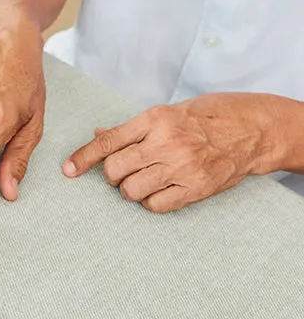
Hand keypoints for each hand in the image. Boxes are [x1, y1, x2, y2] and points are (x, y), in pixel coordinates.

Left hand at [62, 93, 278, 212]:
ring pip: (131, 191)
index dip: (83, 158)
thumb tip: (98, 136)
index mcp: (154, 119)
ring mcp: (182, 167)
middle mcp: (166, 143)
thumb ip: (131, 128)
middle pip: (115, 170)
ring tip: (143, 179)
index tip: (68, 170)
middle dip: (111, 175)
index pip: (108, 142)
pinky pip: (156, 205)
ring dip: (129, 189)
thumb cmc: (205, 118)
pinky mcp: (196, 188)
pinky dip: (151, 201)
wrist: (251, 130)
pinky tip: (160, 190)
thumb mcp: (166, 113)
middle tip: (122, 171)